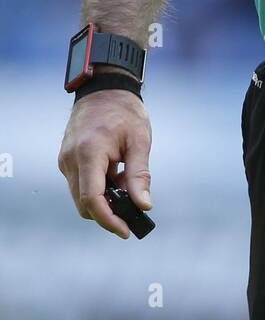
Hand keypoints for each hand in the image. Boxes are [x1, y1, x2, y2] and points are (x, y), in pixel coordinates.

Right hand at [58, 90, 152, 239]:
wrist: (103, 89)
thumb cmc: (125, 111)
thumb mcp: (139, 141)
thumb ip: (140, 175)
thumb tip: (144, 206)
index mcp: (89, 152)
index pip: (92, 198)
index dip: (108, 219)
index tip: (126, 231)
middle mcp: (71, 159)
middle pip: (85, 203)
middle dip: (108, 213)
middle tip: (134, 212)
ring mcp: (65, 160)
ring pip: (81, 196)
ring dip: (104, 200)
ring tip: (128, 184)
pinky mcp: (67, 160)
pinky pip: (81, 184)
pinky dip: (99, 188)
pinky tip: (117, 176)